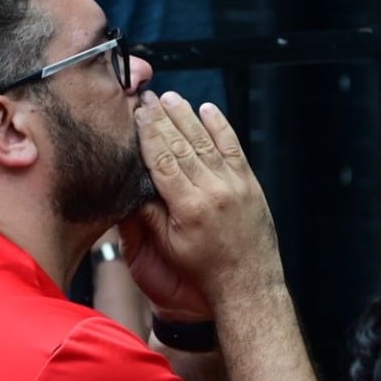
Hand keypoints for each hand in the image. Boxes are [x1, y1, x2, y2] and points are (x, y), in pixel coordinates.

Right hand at [124, 91, 284, 314]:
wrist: (248, 283)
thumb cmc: (204, 270)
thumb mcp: (169, 245)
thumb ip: (149, 213)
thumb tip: (131, 184)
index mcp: (189, 206)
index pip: (163, 161)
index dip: (148, 134)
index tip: (138, 114)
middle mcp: (213, 190)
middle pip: (182, 145)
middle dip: (164, 119)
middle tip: (150, 98)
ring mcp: (235, 184)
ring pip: (206, 141)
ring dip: (188, 117)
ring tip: (172, 98)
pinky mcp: (250, 183)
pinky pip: (233, 147)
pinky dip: (221, 127)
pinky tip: (209, 110)